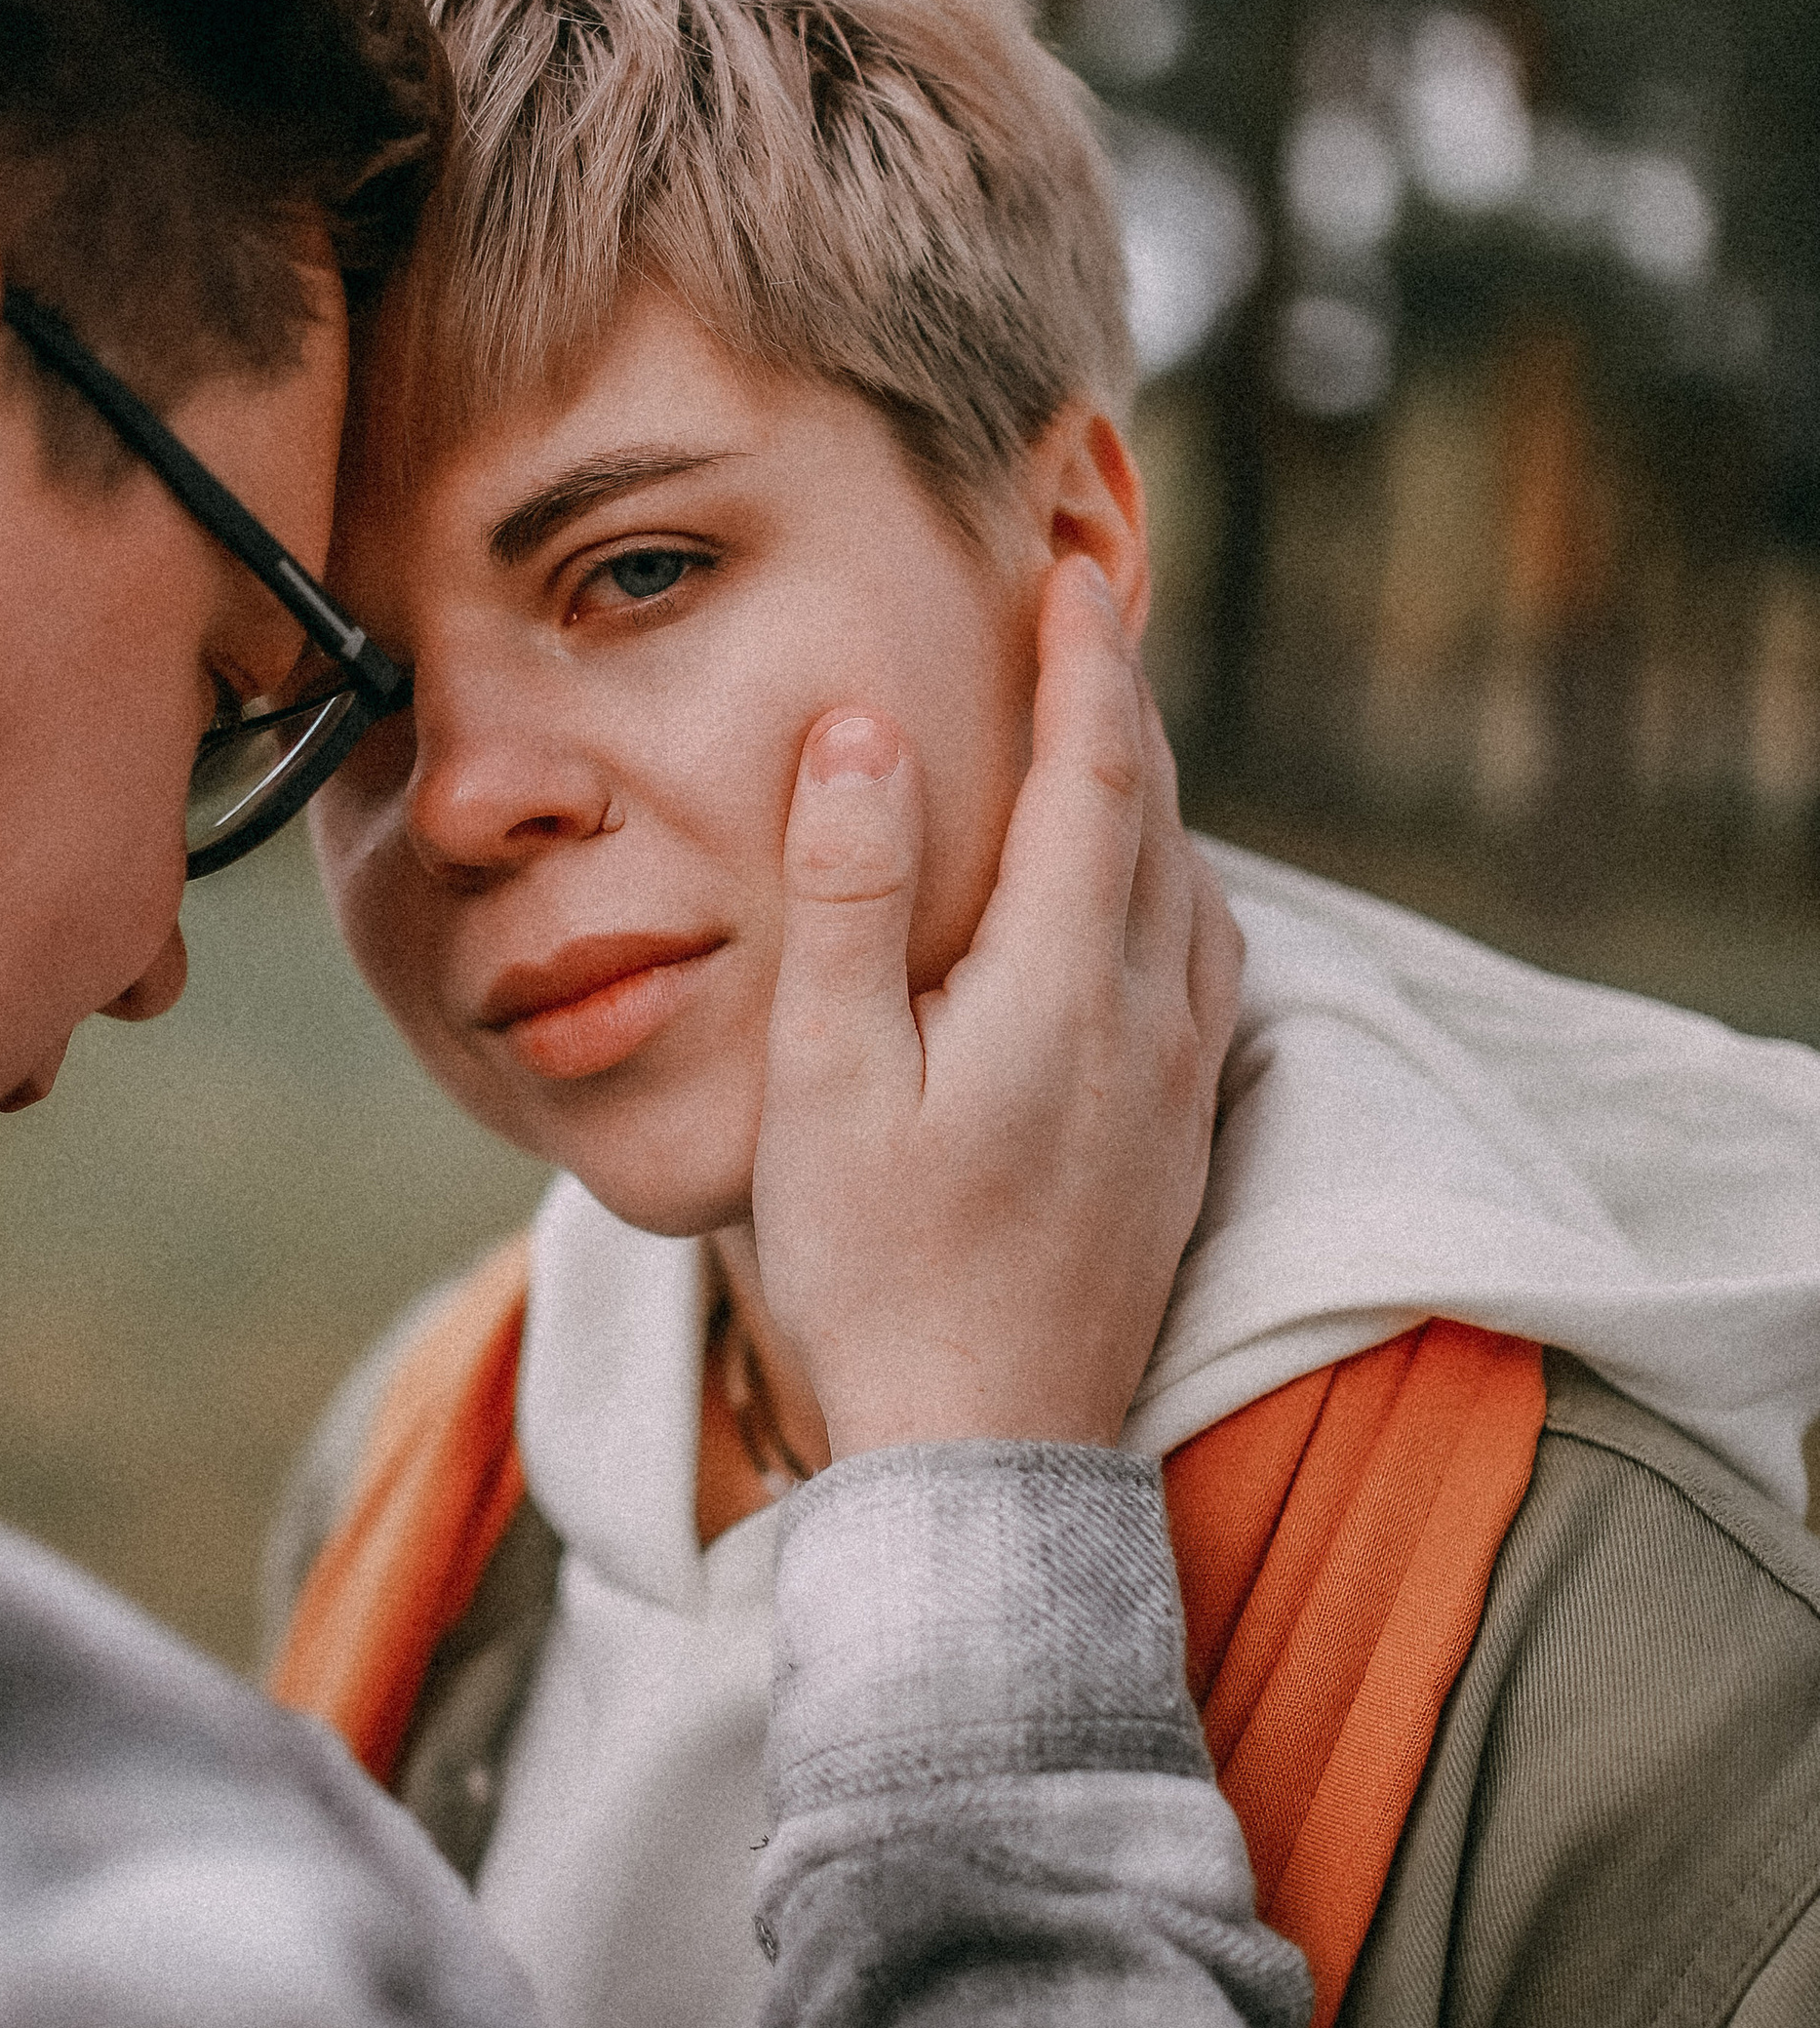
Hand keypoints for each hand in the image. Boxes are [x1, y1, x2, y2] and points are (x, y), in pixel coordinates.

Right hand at [751, 556, 1241, 1456]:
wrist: (986, 1459)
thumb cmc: (881, 1276)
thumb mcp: (826, 1080)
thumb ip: (850, 897)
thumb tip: (869, 733)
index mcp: (1066, 986)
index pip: (1100, 772)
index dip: (1086, 660)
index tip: (1069, 568)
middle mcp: (1152, 1021)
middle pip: (1159, 818)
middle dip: (1123, 706)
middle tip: (1086, 616)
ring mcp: (1180, 1088)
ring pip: (1194, 893)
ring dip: (1151, 799)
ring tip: (1104, 740)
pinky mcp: (1181, 1146)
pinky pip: (1201, 969)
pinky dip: (1168, 891)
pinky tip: (1133, 908)